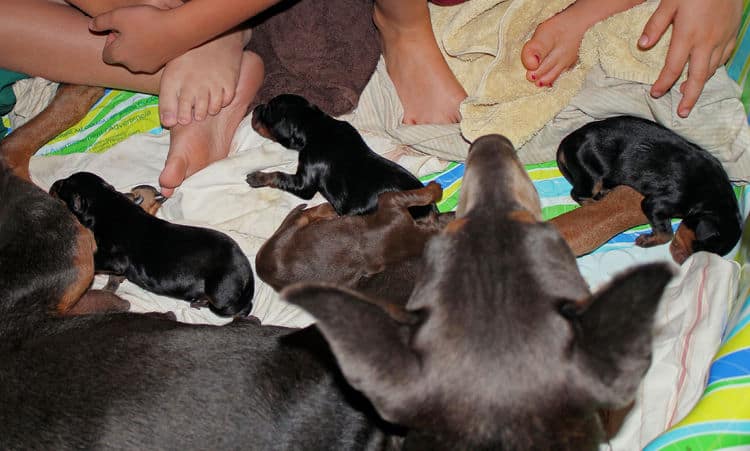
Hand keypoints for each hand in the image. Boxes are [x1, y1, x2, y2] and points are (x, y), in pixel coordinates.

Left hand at [90, 5, 188, 73]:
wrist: (178, 30)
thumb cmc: (146, 22)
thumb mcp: (117, 16)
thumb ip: (100, 21)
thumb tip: (91, 26)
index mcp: (118, 56)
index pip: (106, 55)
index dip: (110, 41)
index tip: (119, 30)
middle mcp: (131, 66)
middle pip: (122, 57)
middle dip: (124, 45)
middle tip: (132, 30)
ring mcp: (147, 67)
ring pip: (136, 58)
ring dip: (137, 48)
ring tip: (145, 33)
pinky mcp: (160, 65)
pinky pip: (149, 58)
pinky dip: (149, 50)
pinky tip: (156, 37)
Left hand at [638, 0, 741, 117]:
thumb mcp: (669, 2)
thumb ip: (655, 25)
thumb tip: (641, 45)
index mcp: (687, 36)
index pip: (673, 68)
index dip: (663, 83)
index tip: (655, 94)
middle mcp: (706, 42)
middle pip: (697, 78)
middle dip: (689, 98)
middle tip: (682, 113)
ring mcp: (722, 39)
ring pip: (711, 69)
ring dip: (700, 83)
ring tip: (688, 93)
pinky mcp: (733, 33)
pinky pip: (724, 56)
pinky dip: (715, 67)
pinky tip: (707, 71)